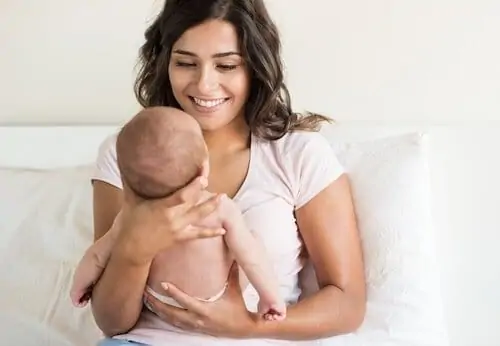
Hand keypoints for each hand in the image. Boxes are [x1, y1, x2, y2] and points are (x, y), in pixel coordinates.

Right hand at [116, 175, 224, 264]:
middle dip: (205, 192)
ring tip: (223, 197)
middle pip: (194, 204)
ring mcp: (179, 228)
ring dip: (212, 207)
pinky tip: (223, 230)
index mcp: (162, 208)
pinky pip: (199, 235)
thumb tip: (127, 162)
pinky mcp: (181, 237)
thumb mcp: (130, 200)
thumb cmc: (130, 222)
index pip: (182, 196)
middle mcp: (174, 218)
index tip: (202, 176)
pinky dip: (212, 233)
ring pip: (200, 217)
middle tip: (212, 180)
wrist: (131, 249)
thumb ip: (131, 182)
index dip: (194, 186)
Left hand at [143, 262, 260, 338]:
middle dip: (157, 303)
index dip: (173, 293)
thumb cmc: (238, 308)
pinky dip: (164, 316)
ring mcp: (194, 325)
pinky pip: (174, 323)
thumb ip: (233, 272)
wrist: (242, 328)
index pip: (185, 301)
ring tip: (146, 299)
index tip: (162, 284)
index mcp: (206, 310)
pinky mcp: (193, 328)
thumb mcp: (235, 290)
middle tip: (145, 292)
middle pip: (171, 313)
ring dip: (157, 310)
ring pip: (170, 319)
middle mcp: (197, 319)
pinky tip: (157, 309)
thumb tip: (234, 255)